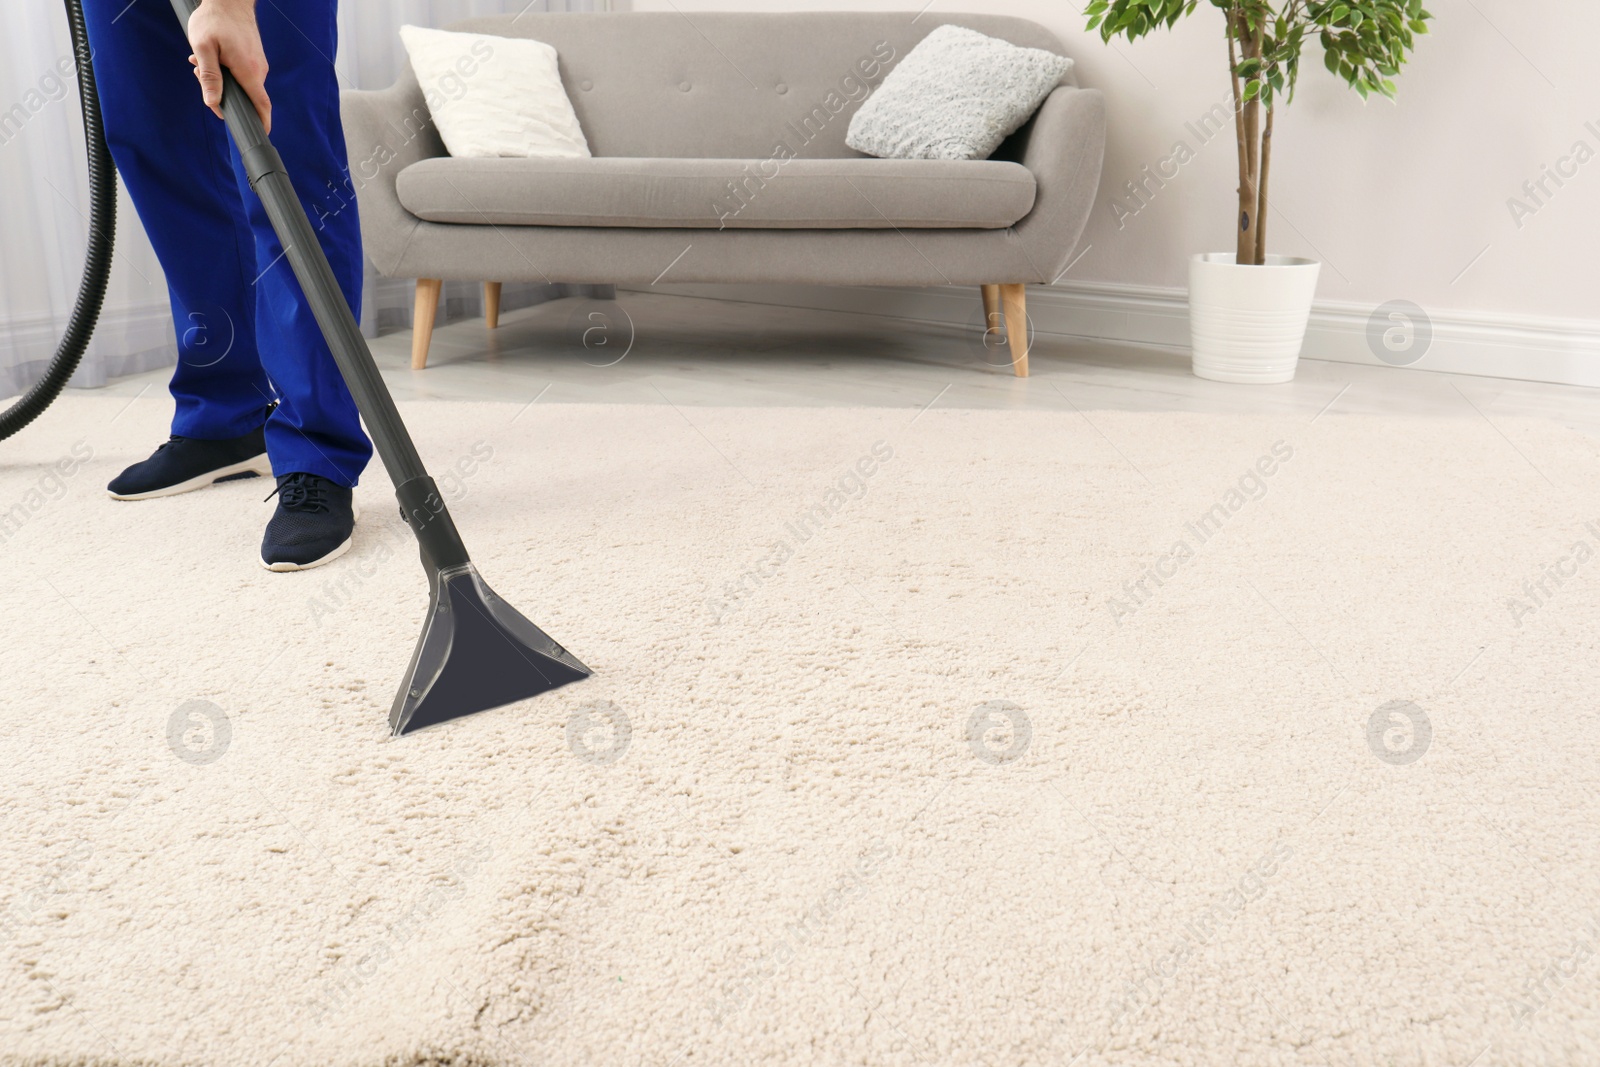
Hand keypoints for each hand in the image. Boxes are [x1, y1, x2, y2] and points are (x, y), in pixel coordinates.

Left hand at [185, 0, 270, 133]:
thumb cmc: (214, 19)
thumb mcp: (203, 47)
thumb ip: (209, 77)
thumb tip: (213, 103)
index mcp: (248, 71)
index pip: (261, 105)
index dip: (262, 123)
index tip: (258, 135)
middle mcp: (258, 70)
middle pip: (245, 95)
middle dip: (222, 93)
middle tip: (199, 73)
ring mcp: (258, 63)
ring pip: (241, 83)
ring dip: (220, 78)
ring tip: (201, 60)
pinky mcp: (254, 58)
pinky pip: (242, 73)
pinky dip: (225, 70)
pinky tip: (212, 56)